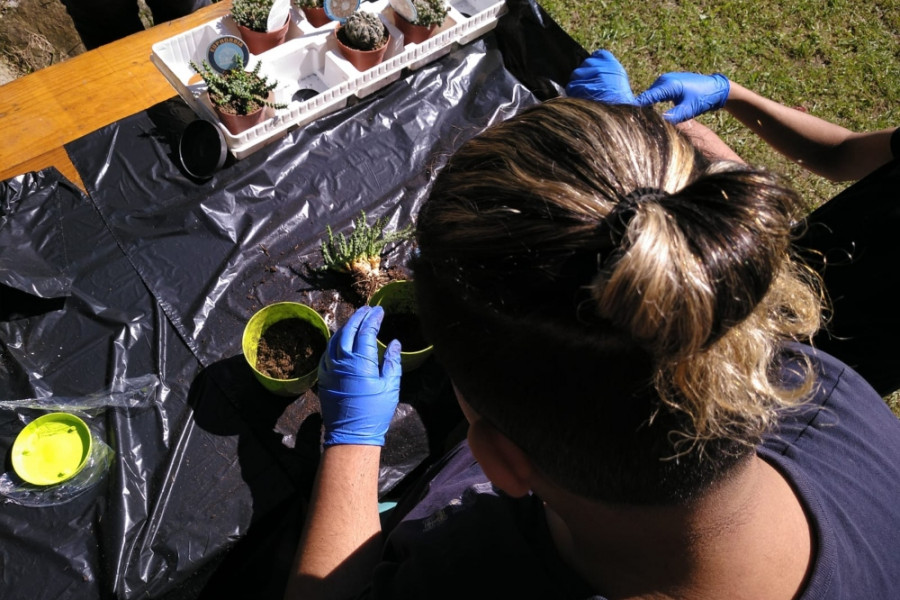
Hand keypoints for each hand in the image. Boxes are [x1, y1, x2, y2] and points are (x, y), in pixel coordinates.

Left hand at [318, 305, 401, 446]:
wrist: (351, 435)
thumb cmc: (375, 412)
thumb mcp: (390, 387)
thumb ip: (392, 362)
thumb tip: (394, 342)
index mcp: (360, 361)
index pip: (366, 331)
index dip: (373, 318)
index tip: (379, 310)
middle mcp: (342, 361)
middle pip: (348, 330)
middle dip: (358, 317)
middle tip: (367, 310)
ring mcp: (329, 368)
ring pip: (335, 339)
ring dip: (346, 327)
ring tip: (356, 320)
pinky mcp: (324, 377)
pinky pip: (327, 352)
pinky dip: (335, 341)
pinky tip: (342, 339)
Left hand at [566, 49, 637, 104]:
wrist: (615, 120)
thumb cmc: (622, 107)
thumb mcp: (622, 88)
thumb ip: (612, 78)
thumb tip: (602, 74)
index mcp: (613, 67)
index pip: (599, 55)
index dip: (596, 65)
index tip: (597, 75)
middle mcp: (601, 68)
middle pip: (586, 65)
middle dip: (586, 75)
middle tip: (591, 89)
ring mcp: (587, 77)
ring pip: (576, 76)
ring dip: (578, 85)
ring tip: (587, 96)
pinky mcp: (578, 87)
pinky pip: (571, 86)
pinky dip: (574, 93)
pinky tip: (581, 100)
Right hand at [635, 72, 729, 123]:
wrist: (716, 88)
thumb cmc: (703, 98)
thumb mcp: (688, 110)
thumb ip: (673, 116)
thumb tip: (657, 123)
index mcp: (667, 84)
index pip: (645, 97)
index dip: (636, 108)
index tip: (629, 118)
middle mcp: (664, 80)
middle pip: (646, 96)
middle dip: (641, 108)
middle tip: (636, 123)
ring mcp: (666, 80)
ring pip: (650, 95)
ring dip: (647, 106)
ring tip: (642, 120)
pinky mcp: (669, 83)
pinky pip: (656, 94)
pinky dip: (653, 102)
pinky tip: (652, 113)